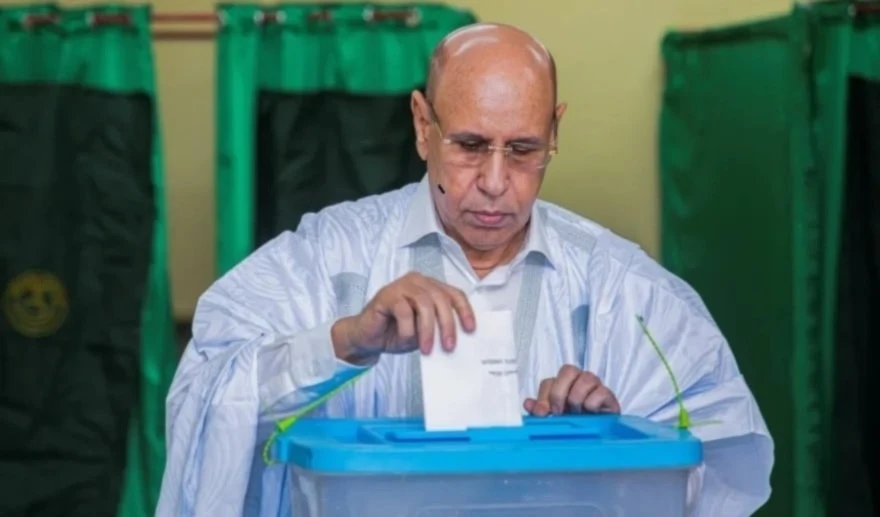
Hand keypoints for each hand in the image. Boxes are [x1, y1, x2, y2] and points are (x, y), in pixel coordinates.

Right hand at [332, 272, 475, 362]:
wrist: (368, 338)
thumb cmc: (397, 333)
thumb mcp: (424, 333)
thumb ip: (438, 329)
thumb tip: (458, 338)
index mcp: (431, 288)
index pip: (454, 294)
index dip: (464, 311)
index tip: (471, 329)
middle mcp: (418, 282)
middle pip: (441, 298)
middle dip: (447, 324)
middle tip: (449, 346)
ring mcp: (402, 285)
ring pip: (424, 303)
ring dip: (428, 329)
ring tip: (427, 349)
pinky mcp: (387, 294)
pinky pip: (403, 310)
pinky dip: (407, 328)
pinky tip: (405, 339)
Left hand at [524, 365, 620, 415]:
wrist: (600, 433)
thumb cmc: (576, 423)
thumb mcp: (556, 418)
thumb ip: (541, 410)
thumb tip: (528, 404)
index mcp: (563, 385)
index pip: (549, 381)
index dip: (543, 396)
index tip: (542, 413)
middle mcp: (579, 380)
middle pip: (568, 370)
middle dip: (559, 393)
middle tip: (559, 412)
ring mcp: (595, 385)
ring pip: (586, 378)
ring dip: (577, 399)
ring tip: (578, 413)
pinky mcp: (608, 395)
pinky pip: (601, 392)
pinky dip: (592, 404)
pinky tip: (591, 414)